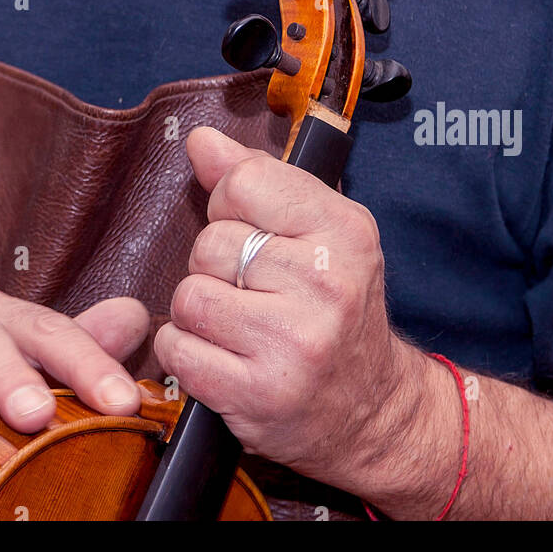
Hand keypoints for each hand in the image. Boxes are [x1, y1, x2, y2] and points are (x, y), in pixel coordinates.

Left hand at [153, 127, 426, 497]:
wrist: (373, 410)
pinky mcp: (259, 393)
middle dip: (216, 266)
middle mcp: (326, 284)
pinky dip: (188, 353)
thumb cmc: (338, 310)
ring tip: (238, 325)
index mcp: (345, 231)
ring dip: (199, 312)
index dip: (230, 206)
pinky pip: (179, 348)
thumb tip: (201, 141)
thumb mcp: (319, 231)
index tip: (252, 232)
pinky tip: (224, 357)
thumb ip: (258, 179)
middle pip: (210, 243)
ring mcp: (293, 343)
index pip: (243, 183)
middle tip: (253, 291)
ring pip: (189, 296)